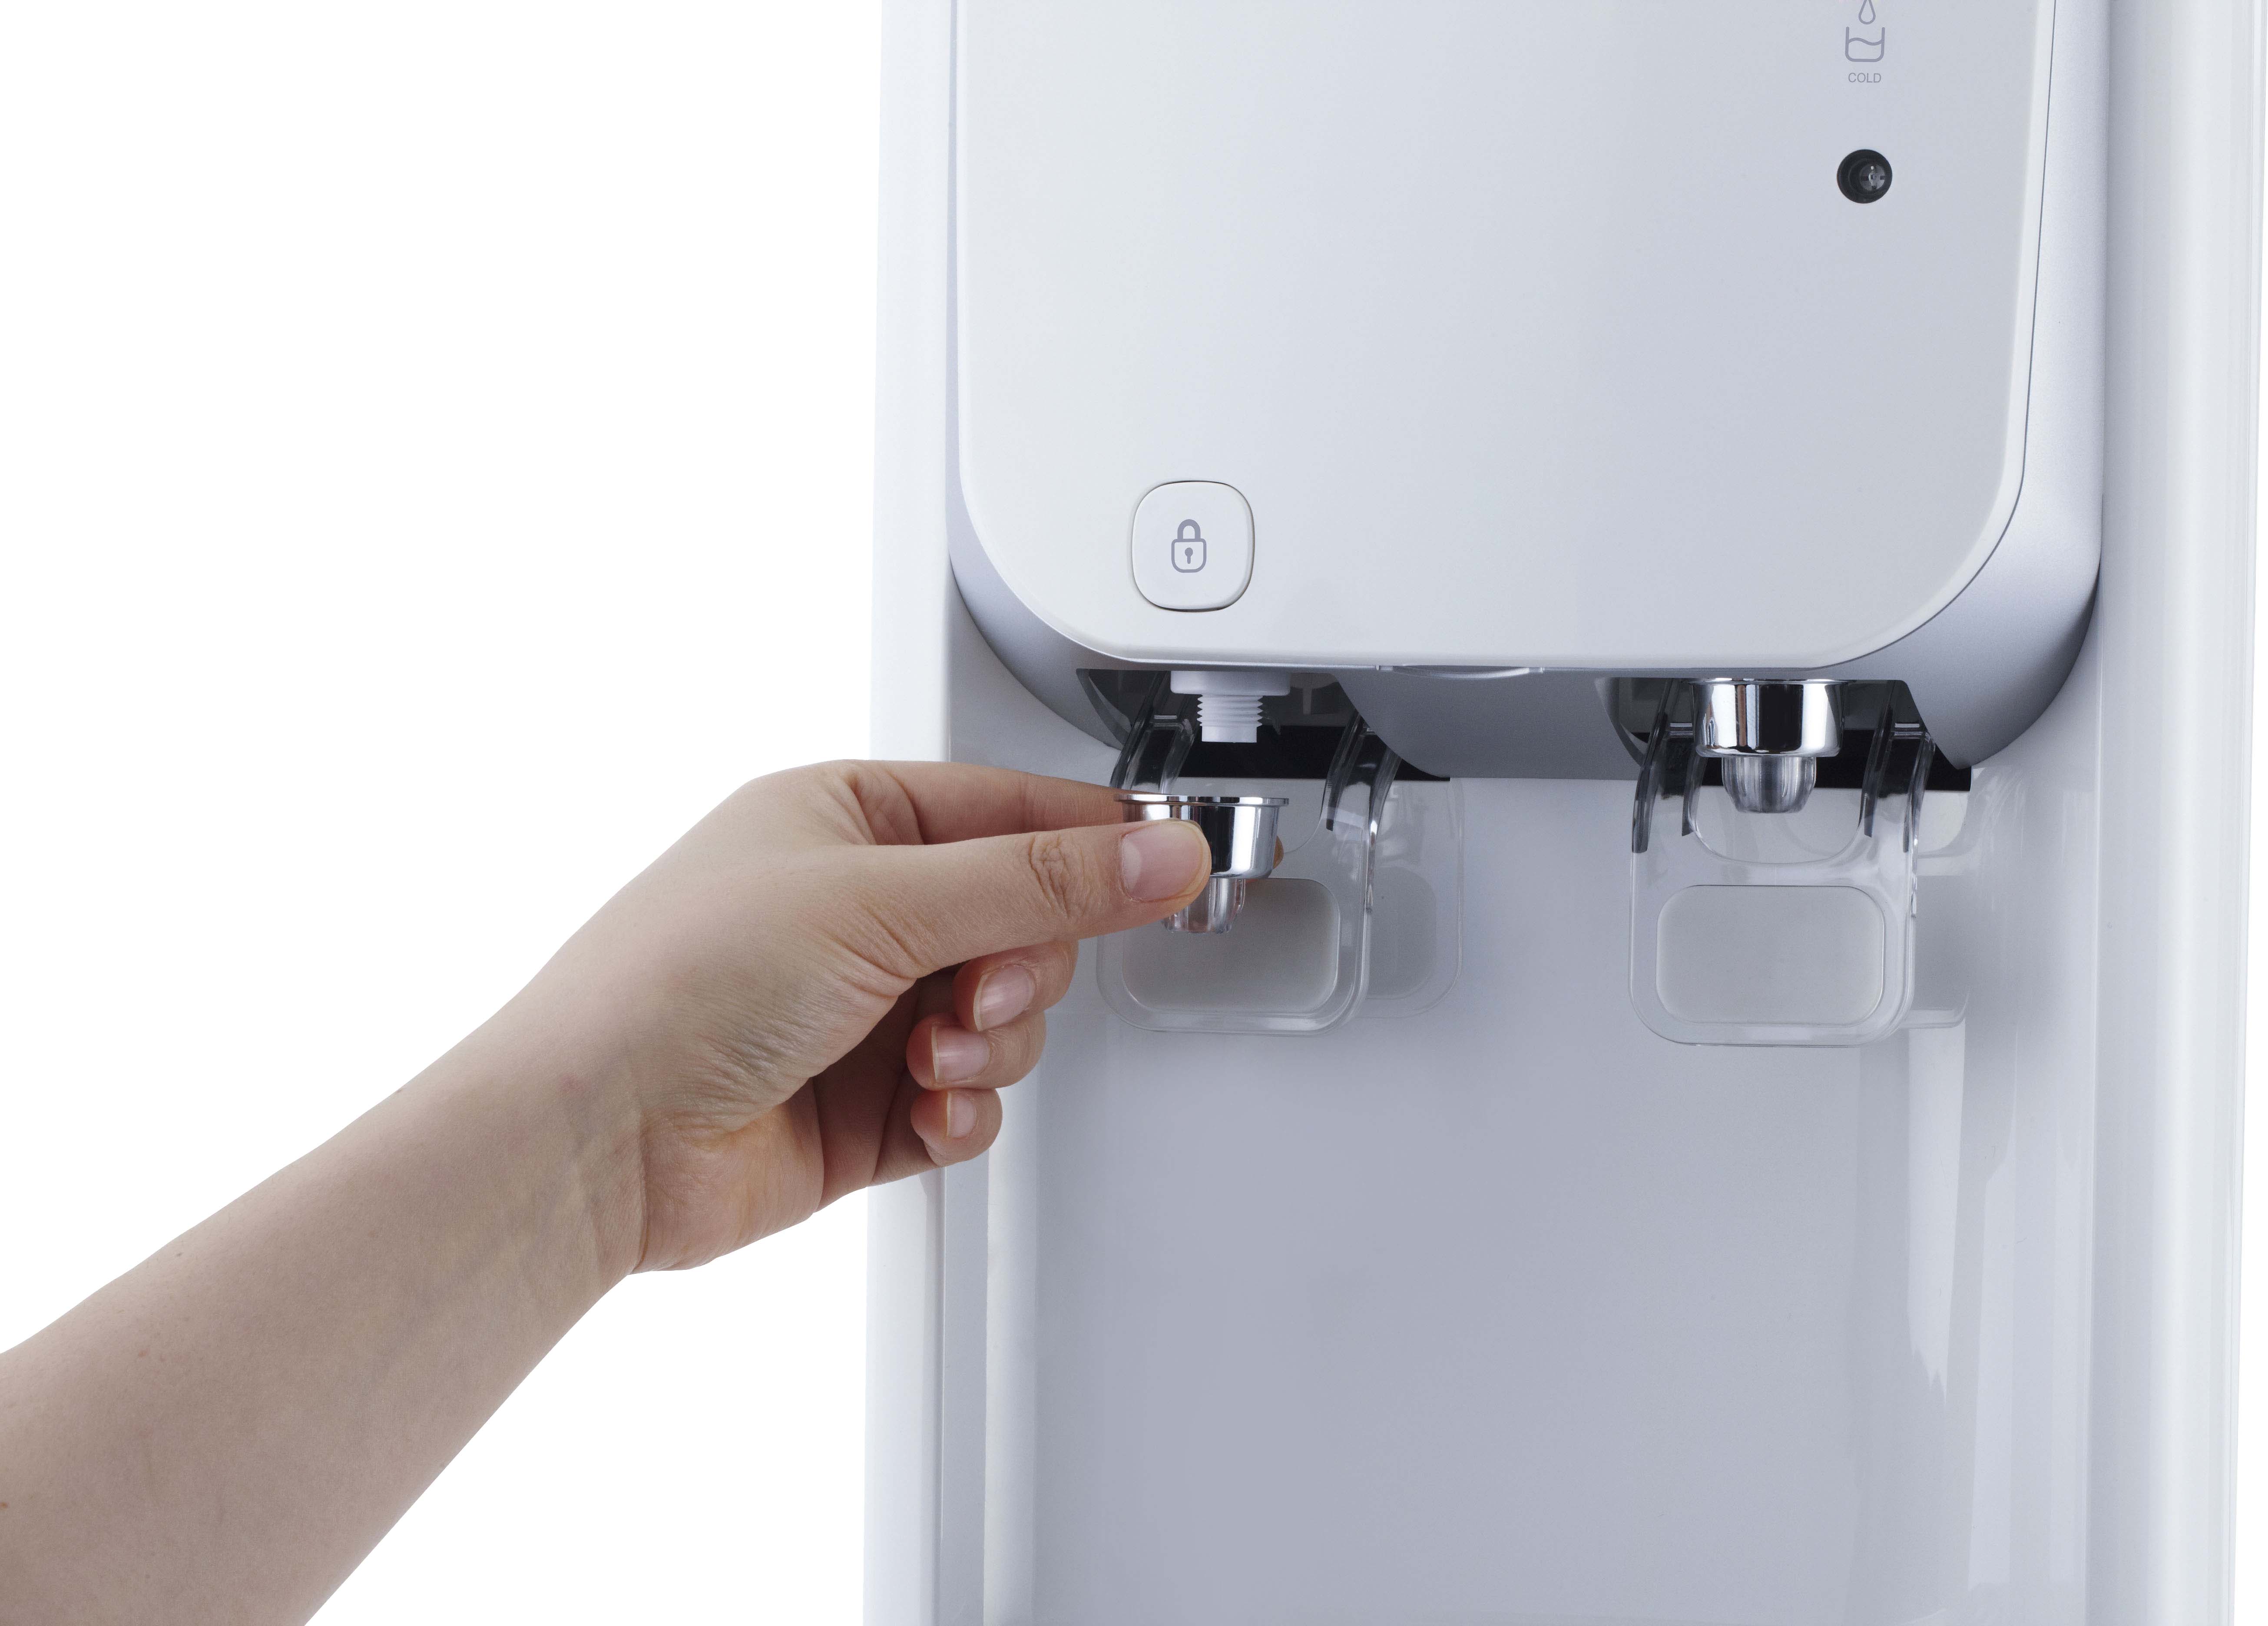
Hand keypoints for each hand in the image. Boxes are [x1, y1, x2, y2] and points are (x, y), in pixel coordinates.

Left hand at [483, 761, 1212, 1272]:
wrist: (595, 1137)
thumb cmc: (680, 984)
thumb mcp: (880, 901)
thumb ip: (1037, 882)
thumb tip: (1157, 852)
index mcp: (846, 821)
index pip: (1011, 812)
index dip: (1093, 843)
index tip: (1167, 868)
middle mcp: (856, 911)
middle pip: (1023, 924)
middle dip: (1021, 965)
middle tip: (978, 987)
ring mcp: (861, 1011)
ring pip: (1006, 1018)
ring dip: (989, 1042)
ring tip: (927, 1054)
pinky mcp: (865, 1105)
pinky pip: (970, 1097)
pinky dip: (962, 1106)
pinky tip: (923, 1107)